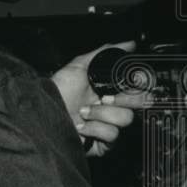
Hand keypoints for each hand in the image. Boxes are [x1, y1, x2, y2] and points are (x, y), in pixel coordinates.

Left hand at [50, 41, 150, 156]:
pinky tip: (82, 125)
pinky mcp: (104, 143)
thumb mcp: (79, 66)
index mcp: (112, 90)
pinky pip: (112, 135)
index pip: (138, 89)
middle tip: (104, 97)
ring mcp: (109, 125)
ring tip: (84, 111)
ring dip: (102, 113)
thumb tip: (129, 44)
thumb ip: (104, 52)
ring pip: (126, 119)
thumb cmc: (59, 91)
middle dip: (124, 99)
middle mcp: (113, 108)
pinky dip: (95, 128)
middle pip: (140, 104)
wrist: (45, 113)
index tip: (131, 83)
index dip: (138, 86)